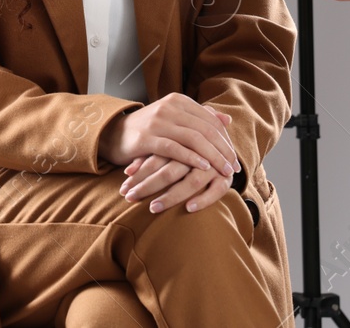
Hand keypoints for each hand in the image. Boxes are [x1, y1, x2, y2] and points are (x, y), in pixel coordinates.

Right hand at [97, 92, 239, 177]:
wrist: (113, 134)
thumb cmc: (148, 130)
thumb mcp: (174, 120)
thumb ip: (199, 118)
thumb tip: (227, 120)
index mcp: (178, 101)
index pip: (210, 120)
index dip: (225, 139)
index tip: (234, 157)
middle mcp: (169, 107)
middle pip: (205, 129)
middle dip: (223, 150)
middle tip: (234, 167)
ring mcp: (157, 121)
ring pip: (193, 138)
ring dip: (212, 156)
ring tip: (224, 171)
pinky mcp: (147, 138)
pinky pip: (174, 148)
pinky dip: (191, 158)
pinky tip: (203, 167)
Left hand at [119, 152, 234, 213]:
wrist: (218, 150)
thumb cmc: (183, 153)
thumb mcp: (166, 151)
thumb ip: (148, 157)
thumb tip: (126, 170)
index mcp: (182, 140)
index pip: (158, 156)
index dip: (140, 170)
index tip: (124, 186)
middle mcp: (198, 152)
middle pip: (171, 169)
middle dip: (148, 185)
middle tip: (130, 197)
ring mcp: (213, 165)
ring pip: (191, 181)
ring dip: (171, 196)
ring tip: (152, 208)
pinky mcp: (226, 178)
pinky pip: (216, 190)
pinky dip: (203, 199)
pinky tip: (188, 208)